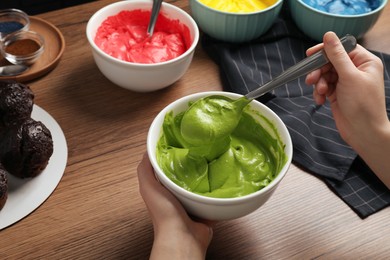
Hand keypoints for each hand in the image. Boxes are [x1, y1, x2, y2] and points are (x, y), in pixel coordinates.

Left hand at [137, 153, 213, 258]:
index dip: (172, 157)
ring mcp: (192, 205)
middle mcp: (176, 198)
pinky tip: (221, 181)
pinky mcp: (206, 211)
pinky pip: (213, 198)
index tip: (181, 143)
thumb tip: (147, 151)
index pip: (166, 170)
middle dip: (191, 166)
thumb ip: (145, 169)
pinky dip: (217, 191)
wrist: (183, 236)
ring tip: (212, 162)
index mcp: (162, 191)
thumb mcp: (148, 186)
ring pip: (200, 186)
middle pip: (185, 176)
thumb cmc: (164, 212)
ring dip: (205, 178)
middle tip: (200, 151)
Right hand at [305, 31, 389, 188]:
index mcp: (364, 62)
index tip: (310, 54)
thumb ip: (337, 55)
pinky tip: (320, 100)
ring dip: (319, 83)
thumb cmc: (362, 104)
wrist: (363, 132)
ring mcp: (346, 82)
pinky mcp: (338, 93)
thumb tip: (329, 35)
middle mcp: (356, 70)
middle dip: (320, 70)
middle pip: (331, 61)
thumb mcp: (349, 76)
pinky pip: (324, 87)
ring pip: (325, 74)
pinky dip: (320, 92)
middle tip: (311, 79)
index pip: (342, 48)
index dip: (326, 50)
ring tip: (320, 92)